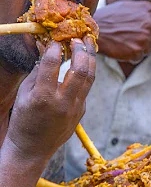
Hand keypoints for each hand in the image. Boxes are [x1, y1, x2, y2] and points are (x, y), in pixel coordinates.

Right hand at [5, 37, 95, 162]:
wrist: (33, 149)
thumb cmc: (24, 119)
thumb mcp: (24, 94)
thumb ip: (38, 71)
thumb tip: (47, 49)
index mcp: (44, 98)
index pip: (53, 66)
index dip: (55, 49)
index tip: (56, 40)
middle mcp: (63, 102)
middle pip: (81, 71)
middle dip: (82, 50)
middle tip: (79, 37)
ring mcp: (76, 108)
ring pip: (90, 78)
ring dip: (91, 58)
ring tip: (88, 43)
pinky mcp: (82, 110)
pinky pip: (85, 88)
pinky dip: (85, 73)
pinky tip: (83, 62)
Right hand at [94, 0, 150, 61]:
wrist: (92, 29)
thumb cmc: (109, 18)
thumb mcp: (129, 7)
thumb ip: (146, 12)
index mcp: (149, 10)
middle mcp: (150, 24)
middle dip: (146, 37)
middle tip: (128, 33)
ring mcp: (145, 39)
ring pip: (148, 48)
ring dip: (138, 46)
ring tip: (123, 39)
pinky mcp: (138, 51)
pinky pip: (139, 56)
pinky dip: (131, 55)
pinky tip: (121, 47)